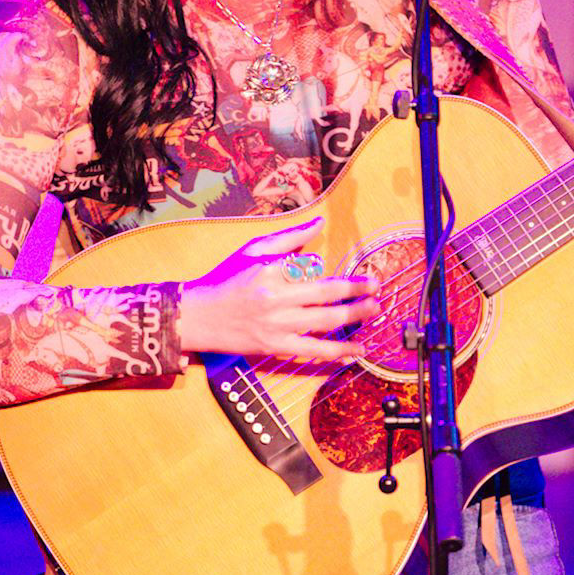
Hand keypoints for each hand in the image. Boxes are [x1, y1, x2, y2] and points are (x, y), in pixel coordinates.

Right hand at [179, 217, 379, 360]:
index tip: (366, 277)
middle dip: (357, 294)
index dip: (343, 277)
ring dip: (353, 318)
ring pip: (324, 323)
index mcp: (270, 272)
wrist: (196, 316)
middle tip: (377, 290)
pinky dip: (338, 352)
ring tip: (373, 311)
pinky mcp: (274, 347)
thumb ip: (290, 238)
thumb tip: (319, 222)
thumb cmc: (225, 279)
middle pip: (325, 296)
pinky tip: (356, 350)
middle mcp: (275, 300)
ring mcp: (275, 326)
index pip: (314, 272)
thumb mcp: (253, 250)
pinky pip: (312, 351)